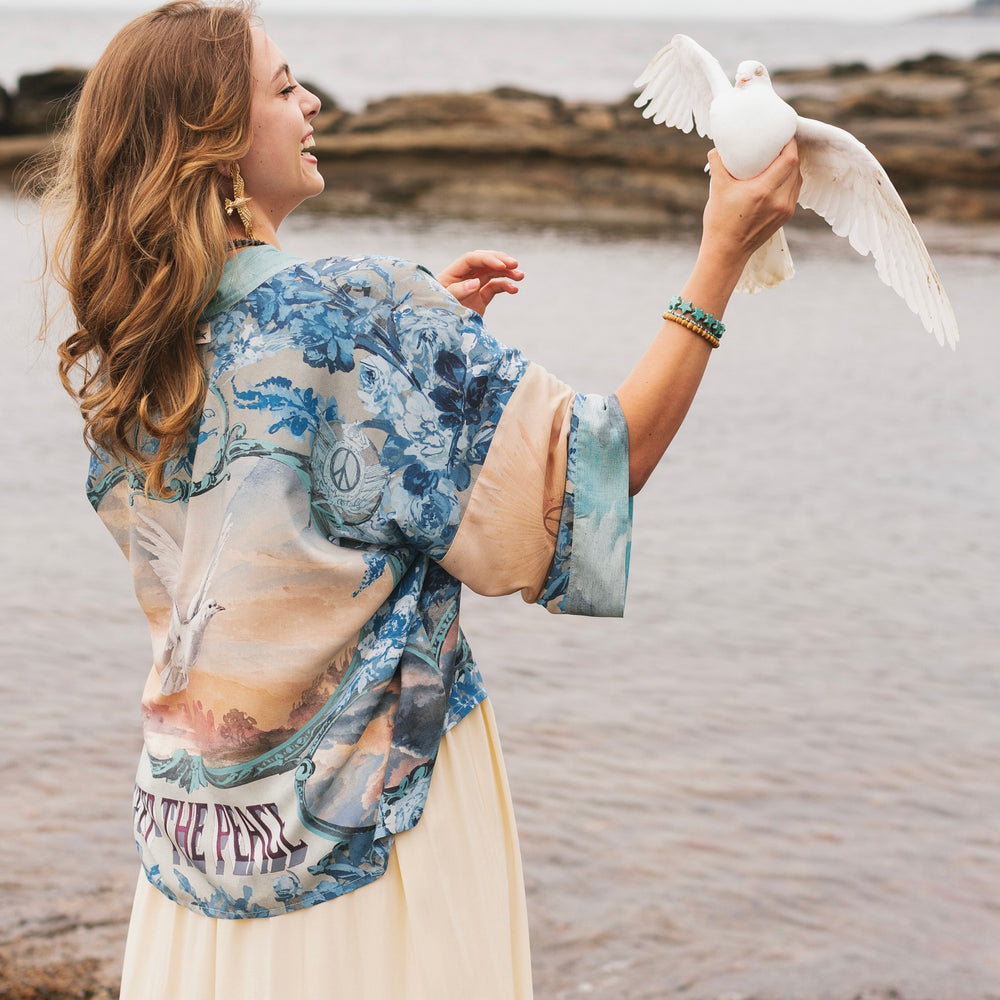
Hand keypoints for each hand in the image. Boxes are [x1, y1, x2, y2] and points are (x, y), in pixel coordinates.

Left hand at [436, 250, 523, 315]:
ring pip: (492, 273)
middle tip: (515, 264)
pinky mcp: (480, 298)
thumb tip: (475, 282)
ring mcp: (472, 287)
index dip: (487, 259)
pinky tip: (514, 289)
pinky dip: (505, 286)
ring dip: (507, 272)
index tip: (502, 265)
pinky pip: (494, 287)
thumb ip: (458, 291)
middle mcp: (463, 277)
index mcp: (451, 274)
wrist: (441, 334)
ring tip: (520, 276)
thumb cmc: (438, 316)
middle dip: (500, 260)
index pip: (471, 259)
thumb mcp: (445, 303)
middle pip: (483, 261)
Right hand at [702, 140, 801, 271]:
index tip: (783, 134)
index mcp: (763, 191)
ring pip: (797, 179)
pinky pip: (794, 191)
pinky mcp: (786, 216)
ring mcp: (785, 210)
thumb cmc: (720, 222)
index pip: (789, 159)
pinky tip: (779, 176)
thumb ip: (718, 164)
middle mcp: (779, 200)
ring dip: (791, 166)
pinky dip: (789, 180)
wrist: (727, 252)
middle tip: (779, 143)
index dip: (790, 143)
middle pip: (796, 166)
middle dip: (790, 152)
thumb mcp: (717, 189)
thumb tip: (717, 148)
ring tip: (780, 158)